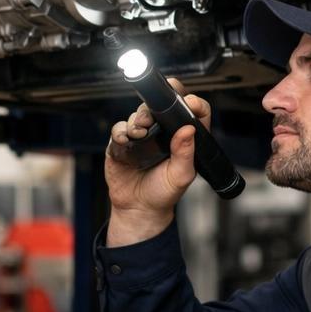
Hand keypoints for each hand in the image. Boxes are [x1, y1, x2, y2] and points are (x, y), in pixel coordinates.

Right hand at [104, 77, 212, 246]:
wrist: (138, 208)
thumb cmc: (163, 192)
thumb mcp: (180, 176)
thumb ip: (185, 153)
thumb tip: (188, 129)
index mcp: (182, 137)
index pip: (191, 111)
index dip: (192, 102)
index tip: (189, 103)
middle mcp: (162, 132)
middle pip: (160, 106)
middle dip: (155, 107)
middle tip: (150, 118)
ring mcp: (141, 135)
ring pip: (138, 115)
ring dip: (137, 120)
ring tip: (138, 133)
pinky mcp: (122, 143)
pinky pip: (119, 128)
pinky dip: (120, 131)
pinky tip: (124, 140)